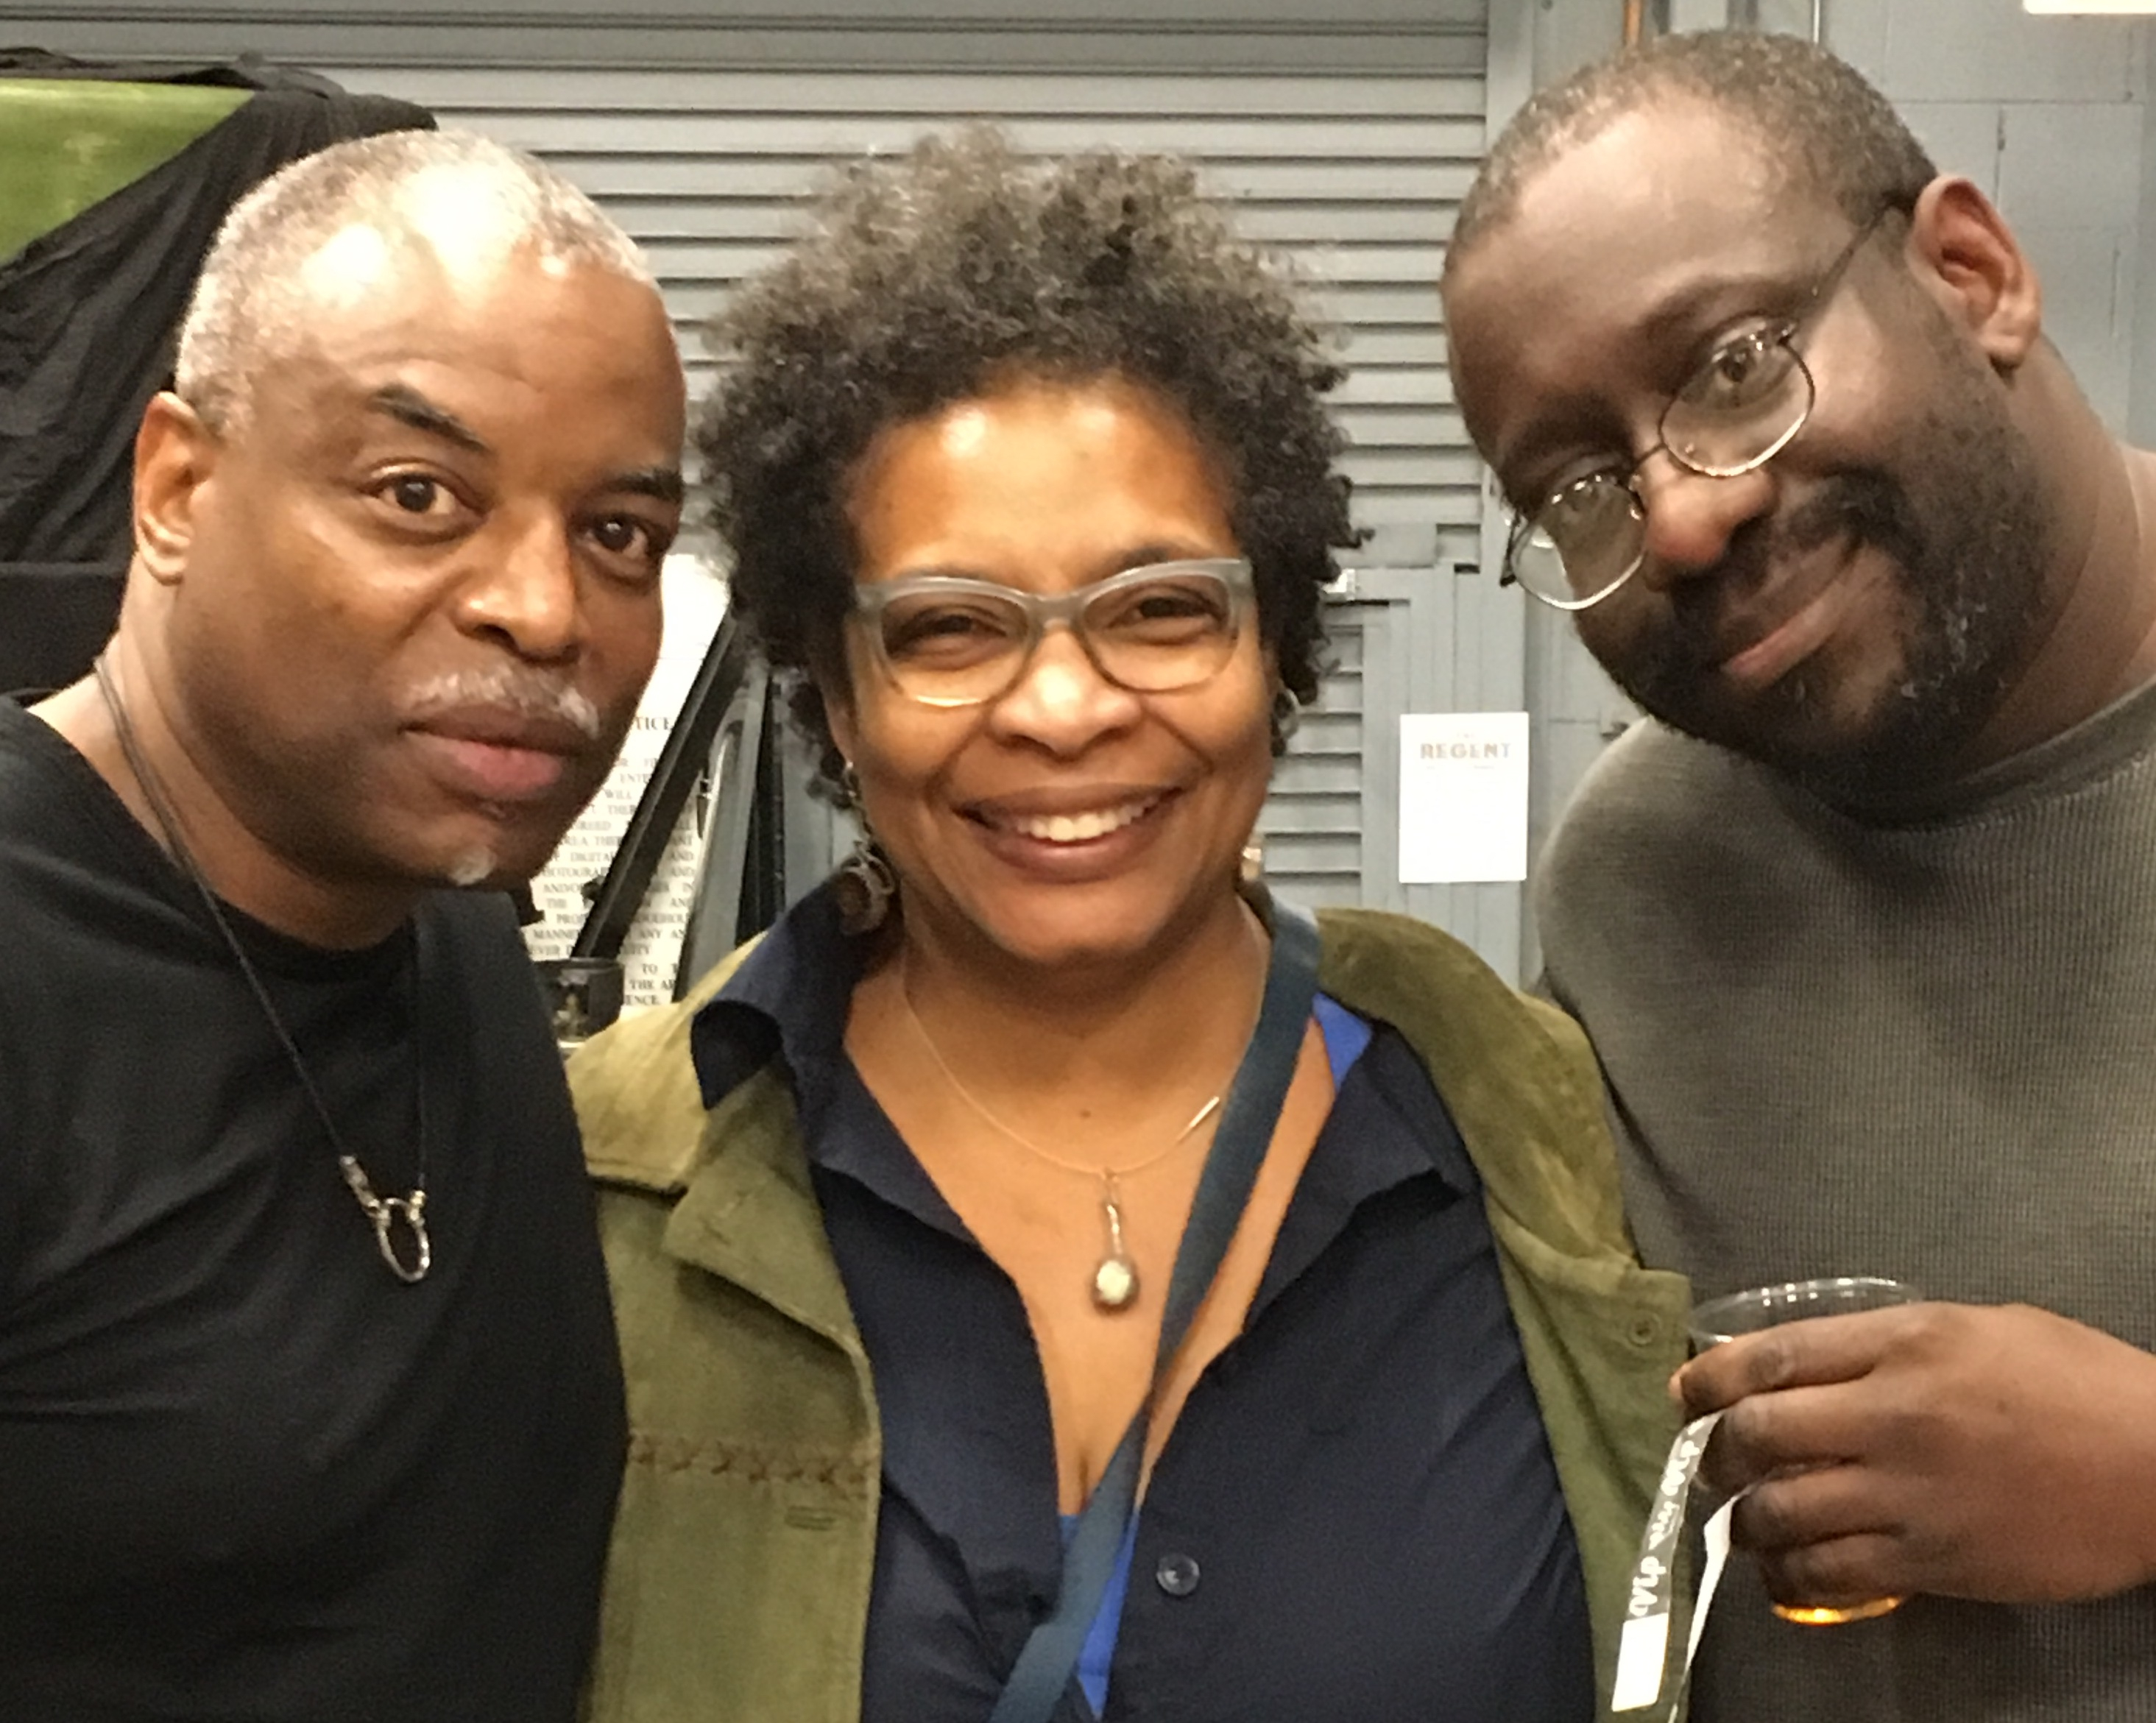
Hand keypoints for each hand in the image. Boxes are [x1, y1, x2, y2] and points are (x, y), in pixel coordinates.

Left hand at [1675, 1301, 2155, 1607]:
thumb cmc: (2078, 1381)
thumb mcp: (1978, 1326)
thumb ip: (1889, 1341)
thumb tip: (1809, 1362)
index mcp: (1904, 1341)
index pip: (1773, 1356)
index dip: (1710, 1378)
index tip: (1684, 1394)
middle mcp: (1893, 1413)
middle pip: (1759, 1433)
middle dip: (1713, 1452)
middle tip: (1707, 1464)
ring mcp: (1910, 1491)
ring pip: (1782, 1510)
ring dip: (1744, 1521)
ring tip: (1740, 1523)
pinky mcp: (1934, 1559)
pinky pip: (1832, 1572)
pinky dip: (1792, 1574)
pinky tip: (1786, 1569)